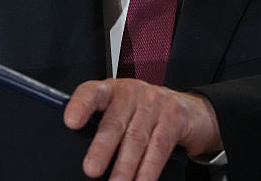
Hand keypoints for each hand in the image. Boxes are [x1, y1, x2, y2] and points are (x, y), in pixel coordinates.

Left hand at [63, 78, 222, 180]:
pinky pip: (159, 146)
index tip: (71, 122)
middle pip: (114, 122)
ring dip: (125, 166)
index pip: (92, 93)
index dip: (81, 106)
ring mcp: (155, 103)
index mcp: (111, 91)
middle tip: (91, 170)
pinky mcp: (174, 117)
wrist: (189, 110)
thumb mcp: (122, 114)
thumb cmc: (145, 114)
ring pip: (137, 138)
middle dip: (102, 149)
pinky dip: (149, 168)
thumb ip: (104, 128)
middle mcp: (132, 93)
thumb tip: (87, 162)